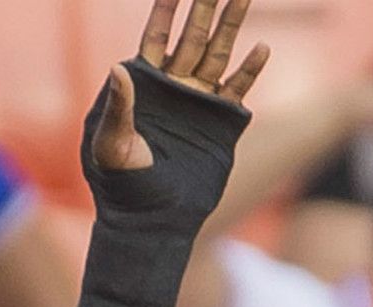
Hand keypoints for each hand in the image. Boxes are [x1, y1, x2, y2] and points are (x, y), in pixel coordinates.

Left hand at [91, 0, 270, 172]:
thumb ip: (117, 106)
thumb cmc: (120, 185)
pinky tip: (261, 48)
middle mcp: (172, 87)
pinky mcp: (220, 123)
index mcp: (142, 86)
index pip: (154, 37)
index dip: (165, 9)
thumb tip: (118, 67)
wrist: (152, 219)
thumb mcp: (111, 146)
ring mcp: (197, 102)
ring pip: (218, 53)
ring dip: (232, 24)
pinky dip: (250, 69)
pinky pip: (237, 89)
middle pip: (193, 36)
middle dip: (206, 5)